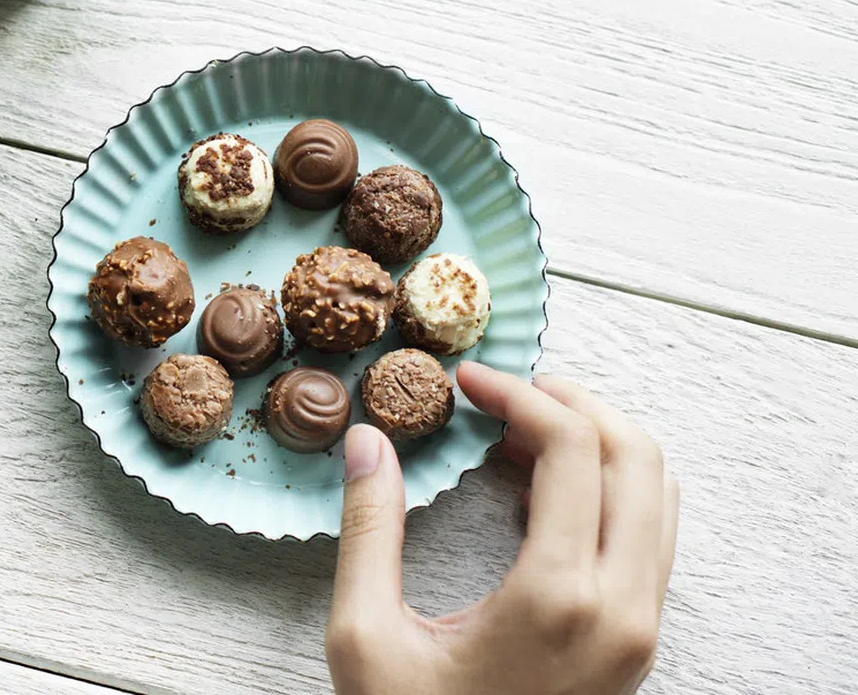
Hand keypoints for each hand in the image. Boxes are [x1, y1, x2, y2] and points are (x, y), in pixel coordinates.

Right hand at [326, 362, 678, 694]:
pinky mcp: (637, 643)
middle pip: (636, 455)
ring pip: (657, 492)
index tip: (468, 381)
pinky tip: (543, 488)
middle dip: (571, 402)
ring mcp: (639, 628)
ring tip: (521, 432)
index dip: (519, 393)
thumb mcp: (366, 638)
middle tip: (505, 392)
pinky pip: (651, 535)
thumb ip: (369, 530)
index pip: (573, 447)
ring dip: (597, 441)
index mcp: (558, 597)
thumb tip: (368, 441)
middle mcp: (620, 608)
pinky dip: (609, 487)